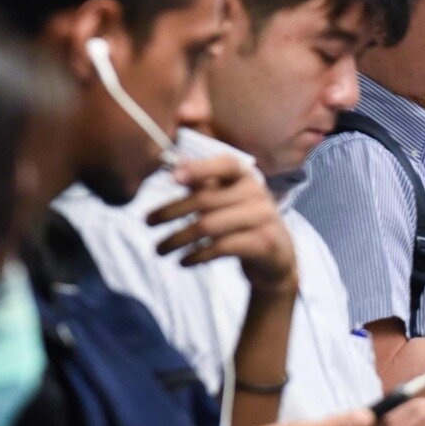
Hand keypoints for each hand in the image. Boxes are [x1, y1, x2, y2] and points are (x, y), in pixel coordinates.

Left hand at [148, 155, 296, 293]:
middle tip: (147, 222)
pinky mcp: (263, 243)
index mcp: (246, 176)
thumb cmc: (243, 224)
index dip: (198, 169)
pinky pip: (222, 247)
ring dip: (177, 239)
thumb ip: (204, 183)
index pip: (224, 164)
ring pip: (209, 226)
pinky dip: (197, 255)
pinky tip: (183, 261)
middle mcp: (257, 193)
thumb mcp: (228, 199)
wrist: (277, 257)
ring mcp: (263, 218)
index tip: (172, 178)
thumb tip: (173, 164)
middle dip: (171, 211)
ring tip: (159, 250)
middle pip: (206, 199)